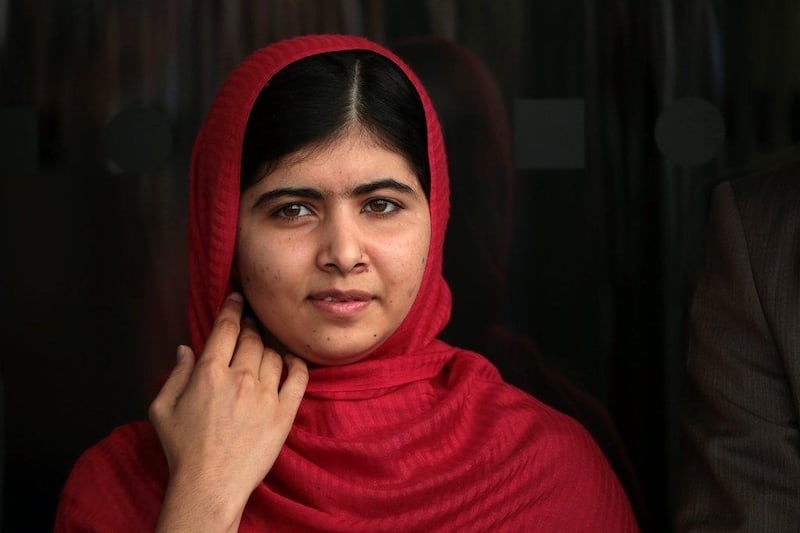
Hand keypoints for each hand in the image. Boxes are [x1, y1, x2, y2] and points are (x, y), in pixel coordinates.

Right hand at [149, 292, 308, 531]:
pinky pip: (298, 377)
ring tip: (263, 350)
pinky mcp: (284, 412)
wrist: (210, 486)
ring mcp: (265, 394)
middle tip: (250, 326)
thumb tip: (185, 349)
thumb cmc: (182, 450)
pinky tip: (291, 362)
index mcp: (209, 372)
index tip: (238, 299)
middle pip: (252, 338)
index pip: (226, 328)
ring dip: (268, 347)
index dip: (232, 309)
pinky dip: (296, 364)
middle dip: (250, 327)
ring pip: (273, 354)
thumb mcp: (162, 409)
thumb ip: (175, 374)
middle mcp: (240, 377)